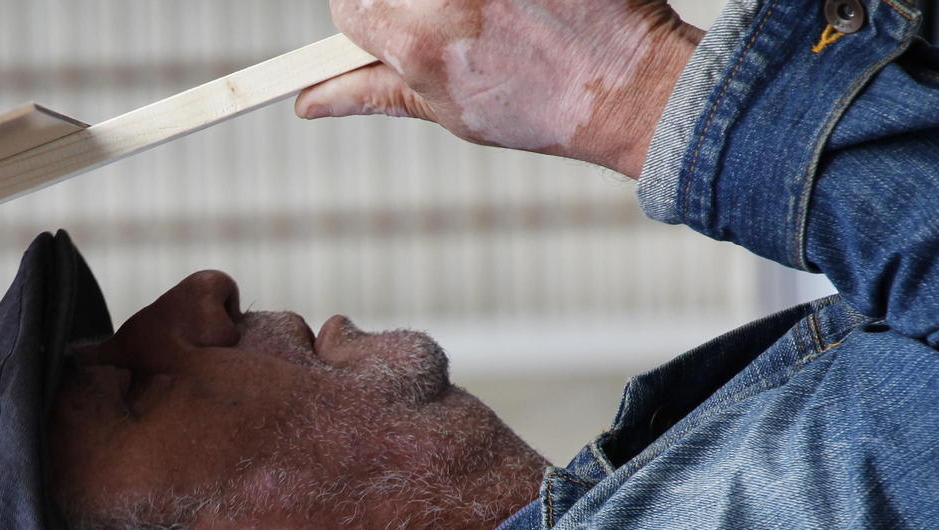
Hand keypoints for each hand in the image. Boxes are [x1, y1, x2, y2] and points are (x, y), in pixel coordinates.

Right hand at [296, 0, 702, 177]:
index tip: (394, 26)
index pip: (348, 7)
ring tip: (503, 13)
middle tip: (469, 23)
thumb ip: (373, 95)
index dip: (367, 20)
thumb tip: (306, 103)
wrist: (632, 85)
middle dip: (414, 5)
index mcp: (419, 45)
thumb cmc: (542, 109)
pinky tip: (531, 5)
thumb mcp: (450, 111)